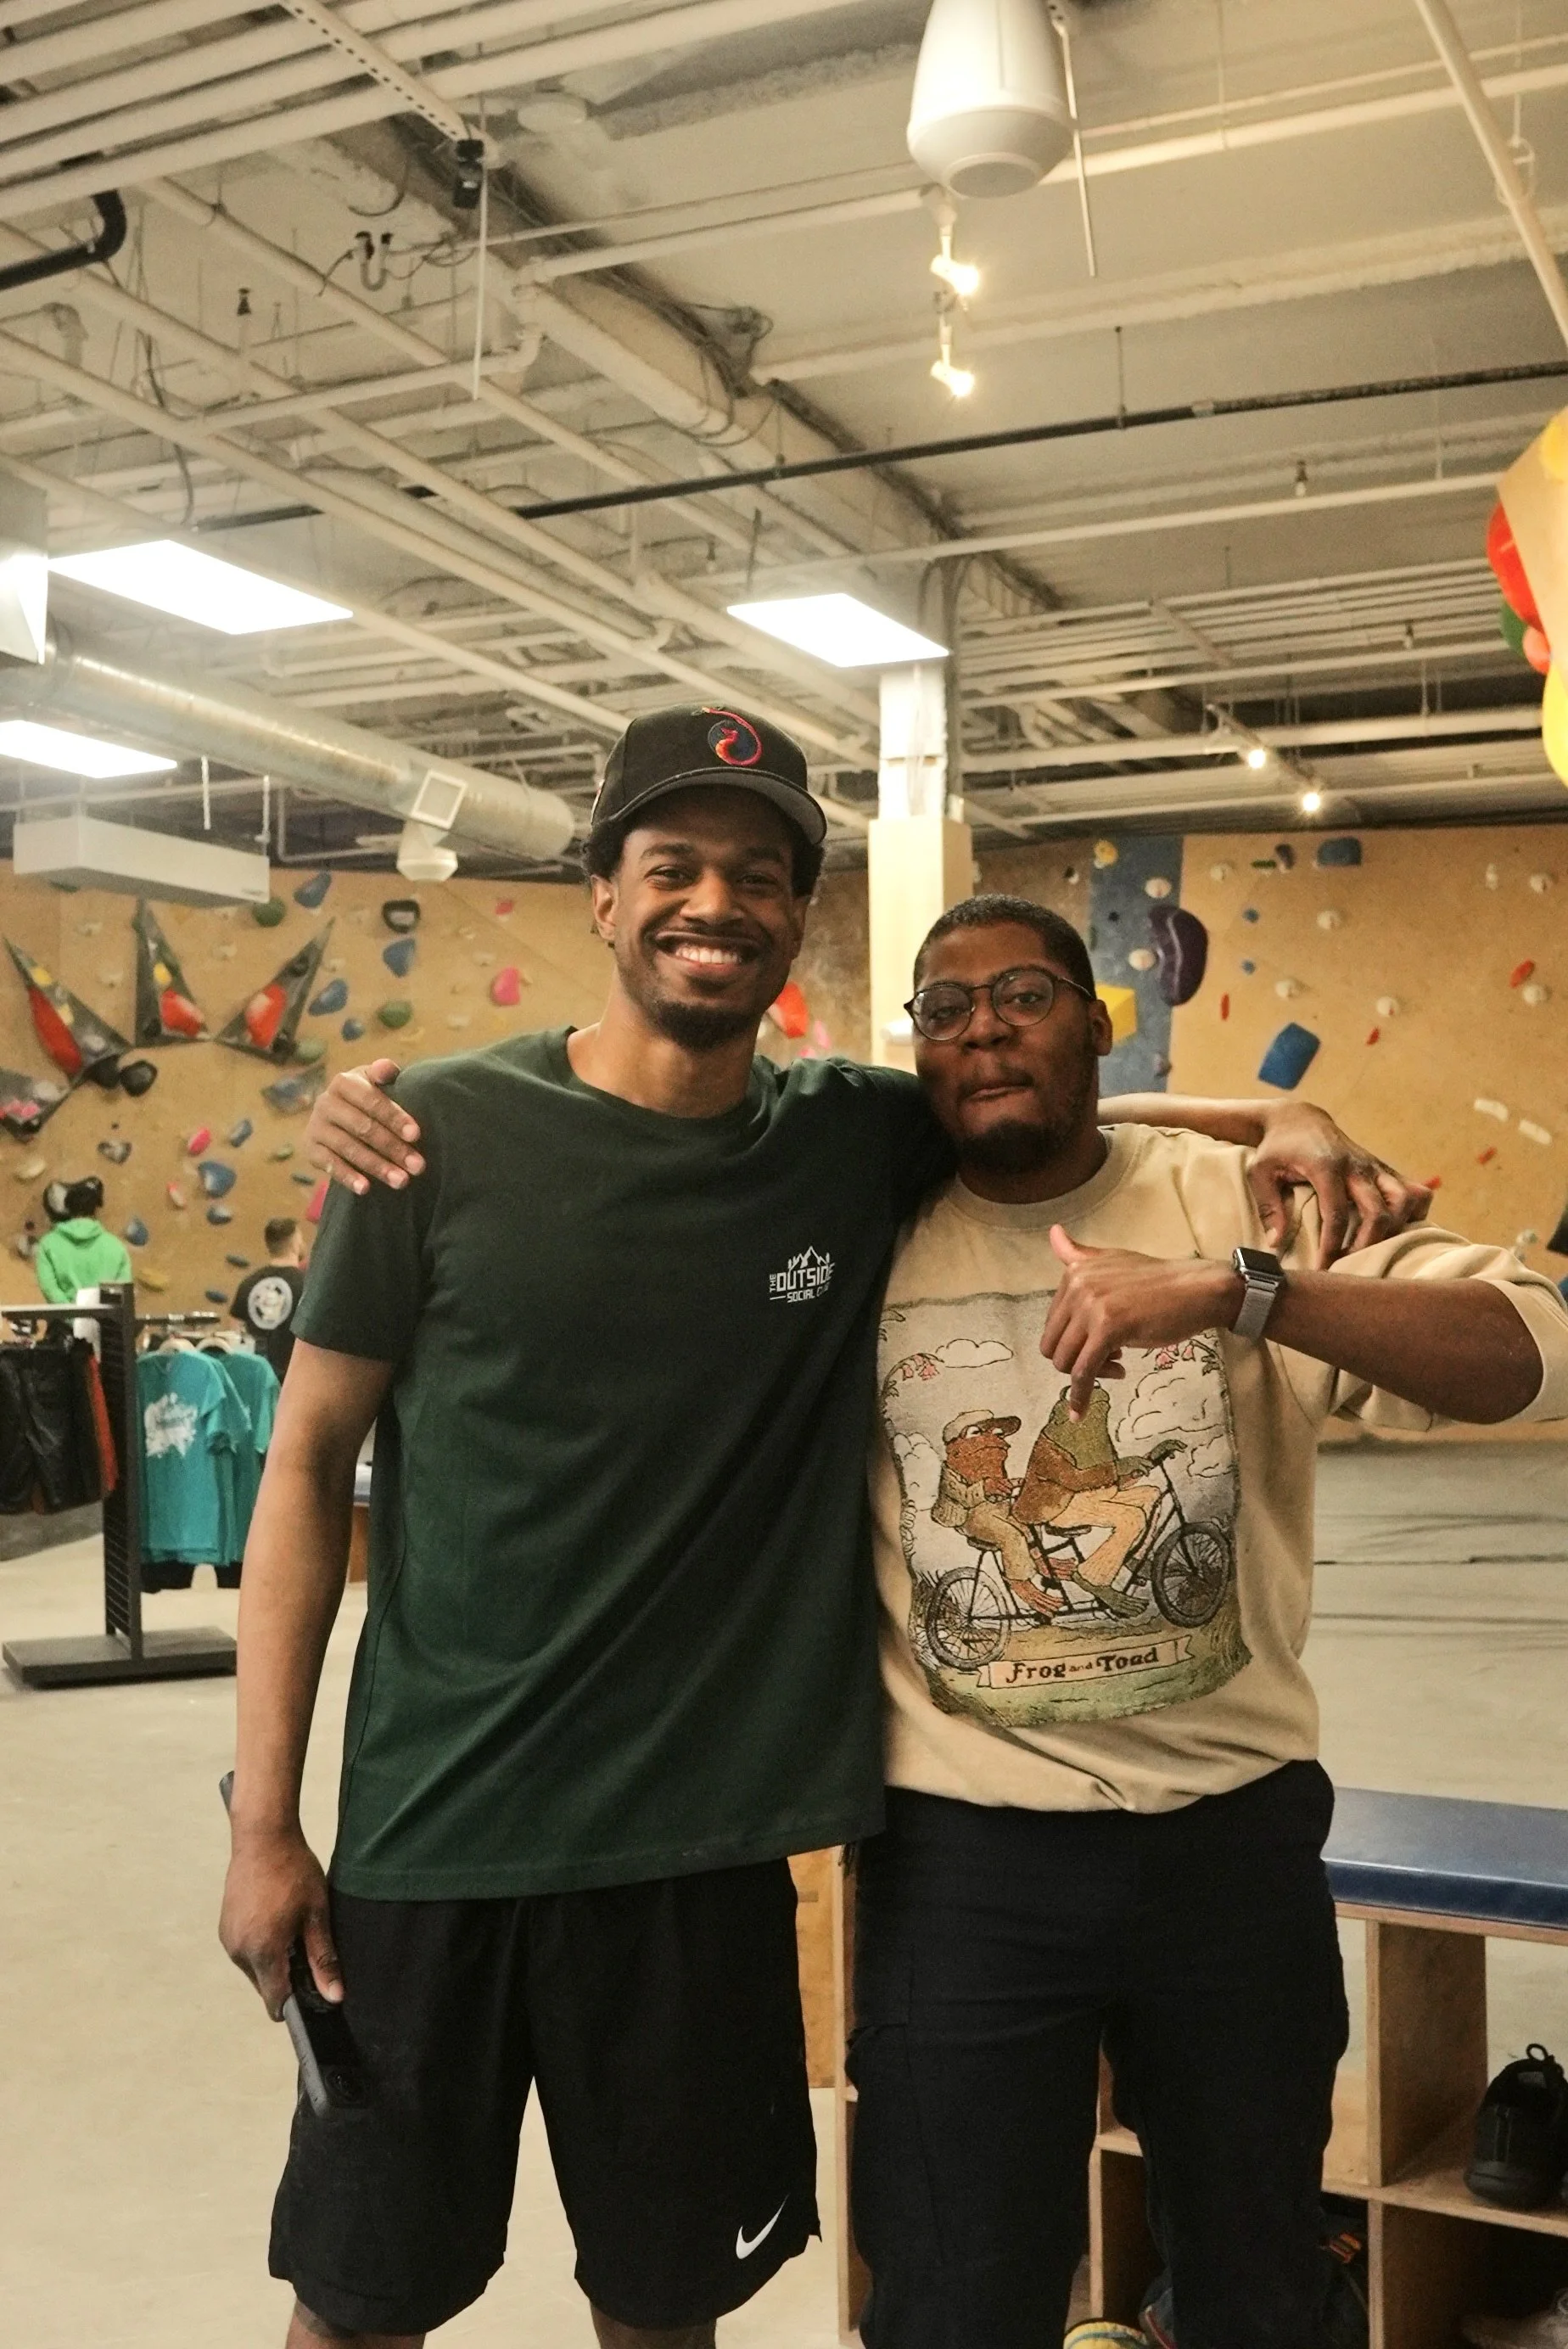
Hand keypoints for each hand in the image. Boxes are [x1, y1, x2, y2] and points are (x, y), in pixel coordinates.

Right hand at [220, 1823, 341, 2016]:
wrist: (262, 1837)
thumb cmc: (293, 1871)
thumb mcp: (316, 1914)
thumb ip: (323, 1959)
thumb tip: (334, 1996)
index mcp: (262, 1950)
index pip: (275, 2001)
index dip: (295, 2004)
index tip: (313, 1992)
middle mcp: (239, 1950)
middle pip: (265, 1986)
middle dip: (286, 1978)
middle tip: (307, 1948)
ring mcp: (228, 1939)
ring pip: (255, 1969)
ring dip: (273, 1962)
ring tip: (292, 1929)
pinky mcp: (224, 1928)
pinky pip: (245, 1952)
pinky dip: (261, 1947)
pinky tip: (276, 1921)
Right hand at [304, 1059, 423, 1193]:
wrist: (336, 1114)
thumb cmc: (366, 1096)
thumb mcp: (374, 1081)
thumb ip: (384, 1073)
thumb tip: (387, 1069)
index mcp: (344, 1082)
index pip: (372, 1101)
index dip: (395, 1117)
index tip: (417, 1135)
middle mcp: (325, 1102)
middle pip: (363, 1128)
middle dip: (393, 1148)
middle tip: (418, 1166)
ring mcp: (316, 1127)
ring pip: (349, 1149)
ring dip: (377, 1167)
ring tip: (402, 1181)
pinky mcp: (310, 1149)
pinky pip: (330, 1165)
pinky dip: (347, 1177)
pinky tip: (366, 1189)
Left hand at [1040, 1227, 1239, 1420]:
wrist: (1198, 1289)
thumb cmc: (1159, 1281)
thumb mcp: (1113, 1261)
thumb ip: (1079, 1255)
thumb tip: (1052, 1232)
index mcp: (1075, 1272)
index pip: (1053, 1324)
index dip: (1073, 1341)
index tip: (1101, 1344)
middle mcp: (1078, 1285)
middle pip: (1053, 1345)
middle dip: (1075, 1360)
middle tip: (1109, 1360)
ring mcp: (1092, 1306)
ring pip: (1066, 1361)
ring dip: (1087, 1374)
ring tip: (1117, 1366)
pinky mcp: (1109, 1328)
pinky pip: (1083, 1372)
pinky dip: (1079, 1396)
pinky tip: (1080, 1411)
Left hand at [1248, 1102, 1431, 1268]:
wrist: (1299, 1119)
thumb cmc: (1277, 1148)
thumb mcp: (1260, 1172)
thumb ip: (1269, 1207)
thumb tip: (1276, 1242)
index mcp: (1325, 1166)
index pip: (1336, 1214)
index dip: (1332, 1247)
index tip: (1323, 1269)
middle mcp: (1356, 1165)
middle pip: (1378, 1212)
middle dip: (1366, 1245)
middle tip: (1349, 1264)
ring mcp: (1374, 1166)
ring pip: (1405, 1200)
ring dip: (1395, 1229)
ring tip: (1373, 1248)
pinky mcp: (1384, 1168)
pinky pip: (1415, 1190)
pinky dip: (1414, 1211)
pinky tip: (1397, 1228)